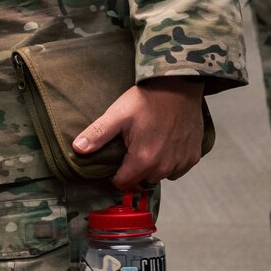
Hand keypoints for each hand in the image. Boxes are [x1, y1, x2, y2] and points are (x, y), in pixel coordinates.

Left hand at [74, 79, 205, 192]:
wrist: (179, 87)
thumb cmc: (146, 100)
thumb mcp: (117, 115)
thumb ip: (97, 134)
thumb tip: (77, 149)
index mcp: (143, 160)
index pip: (123, 183)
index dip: (115, 175)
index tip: (114, 163)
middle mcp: (164, 167)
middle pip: (142, 181)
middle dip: (133, 172)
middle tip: (130, 151)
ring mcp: (181, 163)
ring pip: (160, 176)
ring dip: (152, 168)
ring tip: (147, 146)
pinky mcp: (193, 157)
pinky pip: (177, 169)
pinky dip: (170, 163)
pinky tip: (164, 146)